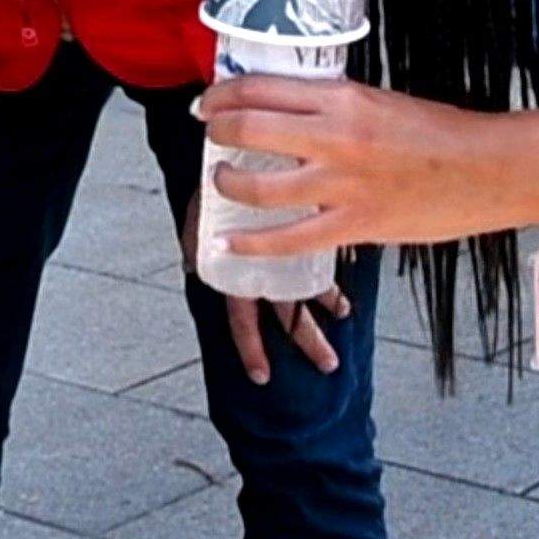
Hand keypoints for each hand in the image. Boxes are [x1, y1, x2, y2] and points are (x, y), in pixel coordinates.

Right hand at [177, 192, 349, 384]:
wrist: (219, 162)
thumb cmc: (208, 192)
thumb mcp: (198, 219)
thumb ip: (196, 241)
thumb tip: (192, 263)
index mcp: (231, 275)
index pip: (242, 320)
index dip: (251, 347)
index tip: (261, 376)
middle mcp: (256, 272)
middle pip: (284, 313)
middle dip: (307, 338)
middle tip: (329, 364)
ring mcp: (275, 256)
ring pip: (302, 286)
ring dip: (323, 301)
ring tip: (344, 312)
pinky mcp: (294, 231)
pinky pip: (314, 256)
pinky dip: (328, 267)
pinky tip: (346, 270)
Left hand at [198, 77, 513, 253]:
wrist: (490, 169)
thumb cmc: (442, 133)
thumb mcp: (381, 102)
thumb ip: (334, 107)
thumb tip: (288, 111)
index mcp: (343, 98)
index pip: (261, 87)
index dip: (222, 93)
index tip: (210, 100)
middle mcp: (335, 137)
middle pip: (248, 128)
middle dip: (216, 130)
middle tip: (210, 132)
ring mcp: (342, 185)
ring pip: (258, 185)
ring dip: (227, 181)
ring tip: (221, 179)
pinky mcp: (354, 225)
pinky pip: (287, 239)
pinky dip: (250, 242)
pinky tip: (228, 241)